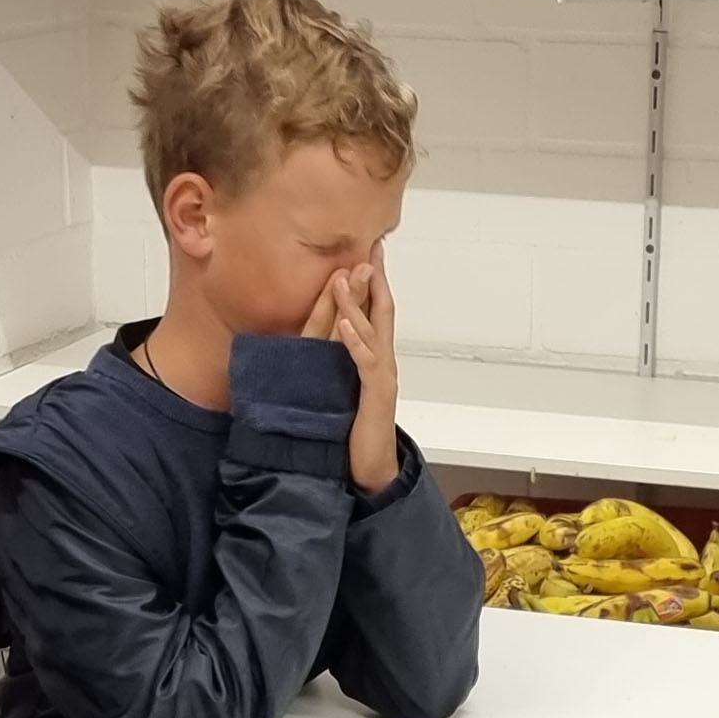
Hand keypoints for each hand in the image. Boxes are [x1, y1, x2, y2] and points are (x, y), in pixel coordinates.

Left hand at [308, 262, 400, 494]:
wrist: (371, 468)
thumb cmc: (358, 430)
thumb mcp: (347, 388)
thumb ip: (345, 364)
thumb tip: (333, 340)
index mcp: (376, 359)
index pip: (377, 312)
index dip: (374, 282)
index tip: (368, 253)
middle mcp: (384, 362)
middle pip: (383, 312)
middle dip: (376, 279)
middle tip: (370, 248)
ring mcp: (382, 377)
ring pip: (373, 332)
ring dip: (358, 303)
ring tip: (346, 277)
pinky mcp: (375, 395)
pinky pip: (365, 362)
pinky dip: (355, 341)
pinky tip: (345, 324)